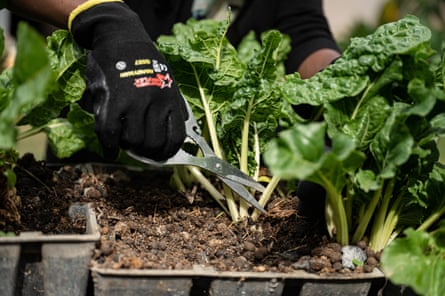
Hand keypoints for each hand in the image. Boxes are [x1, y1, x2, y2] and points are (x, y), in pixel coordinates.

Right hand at [70, 0, 185, 159]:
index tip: (160, 155)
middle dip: (147, 152)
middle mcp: (156, 102)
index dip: (168, 152)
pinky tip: (110, 148)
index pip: (176, 137)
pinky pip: (111, 133)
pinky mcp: (112, 100)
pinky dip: (110, 146)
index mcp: (171, 99)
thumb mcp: (167, 79)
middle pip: (155, 144)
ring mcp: (134, 102)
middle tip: (140, 149)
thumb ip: (174, 104)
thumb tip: (180, 124)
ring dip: (129, 147)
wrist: (120, 37)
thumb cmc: (144, 61)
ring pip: (135, 141)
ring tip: (125, 141)